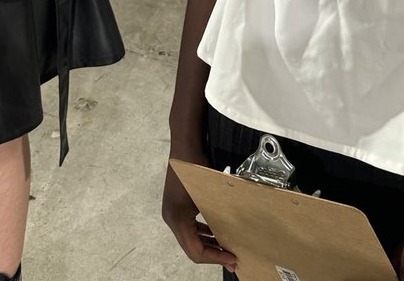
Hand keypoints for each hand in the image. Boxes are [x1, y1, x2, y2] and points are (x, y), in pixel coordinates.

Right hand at [162, 154, 237, 270]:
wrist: (186, 145)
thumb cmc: (196, 167)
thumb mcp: (209, 197)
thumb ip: (217, 219)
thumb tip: (232, 238)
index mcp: (176, 220)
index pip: (195, 251)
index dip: (215, 258)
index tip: (231, 259)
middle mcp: (171, 218)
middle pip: (191, 247)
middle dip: (212, 254)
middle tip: (232, 258)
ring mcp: (172, 211)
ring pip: (191, 238)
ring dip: (208, 244)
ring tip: (226, 248)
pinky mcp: (176, 205)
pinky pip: (189, 226)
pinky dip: (203, 232)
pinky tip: (216, 232)